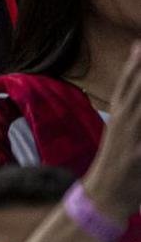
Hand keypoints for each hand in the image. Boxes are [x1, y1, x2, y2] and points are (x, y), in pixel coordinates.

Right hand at [82, 42, 140, 222]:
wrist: (104, 197)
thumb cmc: (117, 165)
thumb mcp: (122, 134)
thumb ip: (130, 113)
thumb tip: (133, 95)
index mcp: (119, 116)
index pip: (128, 82)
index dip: (134, 64)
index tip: (139, 44)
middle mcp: (124, 122)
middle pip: (136, 88)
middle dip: (140, 70)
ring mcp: (132, 137)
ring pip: (140, 106)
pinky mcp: (139, 155)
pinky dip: (138, 113)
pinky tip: (137, 100)